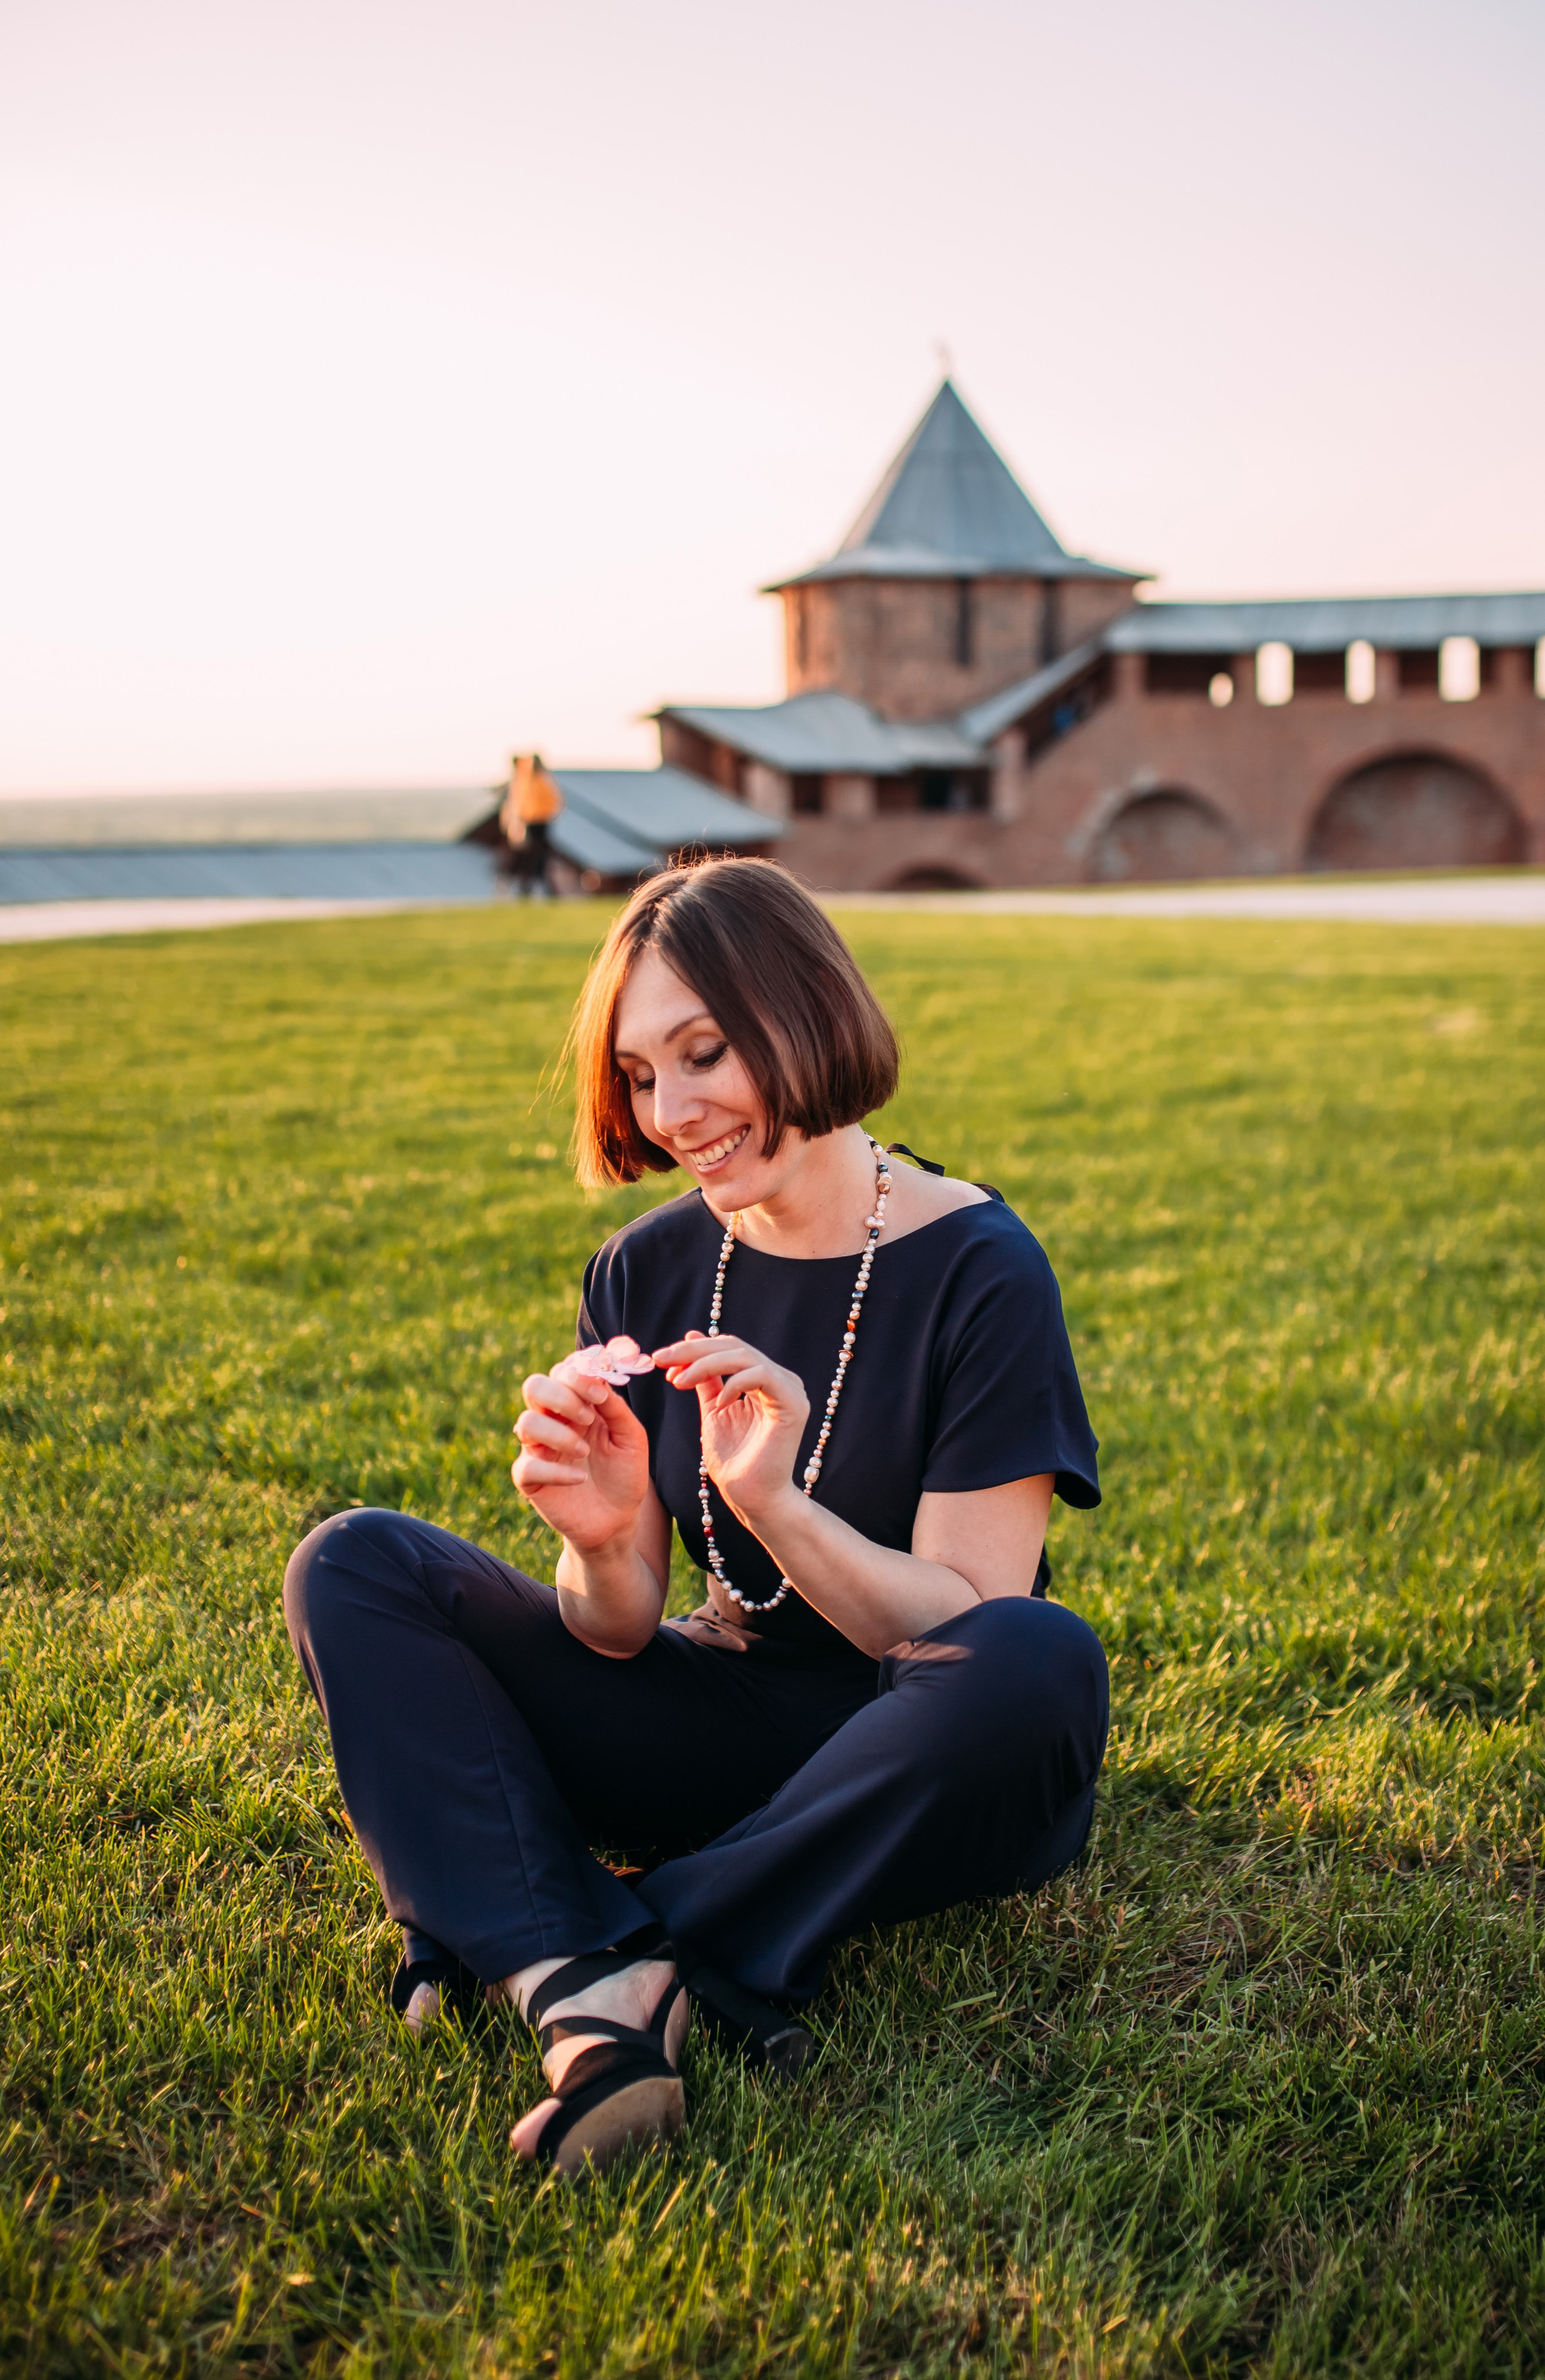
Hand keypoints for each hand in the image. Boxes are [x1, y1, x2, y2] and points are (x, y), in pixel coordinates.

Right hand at [513, 1369, 650, 1554]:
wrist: (618, 1519)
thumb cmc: (624, 1473)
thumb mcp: (631, 1437)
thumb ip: (616, 1408)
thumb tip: (599, 1380)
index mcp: (576, 1404)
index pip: (563, 1371)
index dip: (577, 1374)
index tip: (600, 1393)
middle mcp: (552, 1420)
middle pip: (534, 1386)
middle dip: (562, 1395)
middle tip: (588, 1417)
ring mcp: (538, 1448)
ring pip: (526, 1423)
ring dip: (558, 1434)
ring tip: (584, 1452)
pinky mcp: (529, 1479)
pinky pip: (526, 1466)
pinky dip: (555, 1471)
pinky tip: (580, 1479)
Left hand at [653, 1331, 809, 1526]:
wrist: (751, 1498)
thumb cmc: (734, 1461)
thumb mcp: (712, 1410)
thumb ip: (706, 1378)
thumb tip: (692, 1336)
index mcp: (763, 1379)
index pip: (728, 1348)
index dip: (693, 1349)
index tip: (660, 1359)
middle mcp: (780, 1379)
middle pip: (734, 1347)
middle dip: (693, 1352)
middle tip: (661, 1360)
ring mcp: (790, 1390)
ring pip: (744, 1356)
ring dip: (705, 1365)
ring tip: (679, 1382)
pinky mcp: (794, 1404)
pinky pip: (762, 1376)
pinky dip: (734, 1384)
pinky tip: (718, 1403)